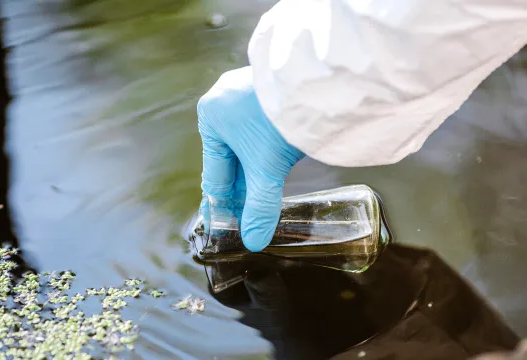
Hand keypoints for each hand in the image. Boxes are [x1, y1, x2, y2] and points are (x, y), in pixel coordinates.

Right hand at [197, 66, 304, 251]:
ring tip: (262, 198)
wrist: (316, 82)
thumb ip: (259, 206)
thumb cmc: (280, 121)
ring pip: (249, 144)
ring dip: (257, 171)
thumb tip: (253, 240)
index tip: (219, 222)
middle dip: (241, 189)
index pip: (215, 172)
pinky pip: (263, 129)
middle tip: (244, 217)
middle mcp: (223, 101)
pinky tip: (277, 166)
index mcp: (210, 117)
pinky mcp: (269, 90)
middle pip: (232, 159)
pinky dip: (268, 150)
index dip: (220, 202)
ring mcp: (246, 91)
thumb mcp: (265, 169)